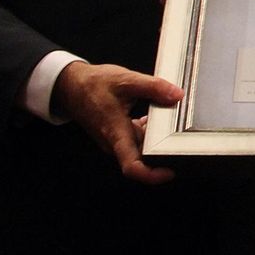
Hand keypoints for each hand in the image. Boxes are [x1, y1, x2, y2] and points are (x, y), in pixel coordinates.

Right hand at [52, 61, 181, 184]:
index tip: (169, 173)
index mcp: (115, 133)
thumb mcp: (126, 80)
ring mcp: (116, 139)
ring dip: (158, 137)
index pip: (131, 165)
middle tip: (183, 137)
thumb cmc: (93, 84)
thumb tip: (177, 95)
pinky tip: (157, 114)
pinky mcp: (118, 134)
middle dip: (163, 151)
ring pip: (142, 146)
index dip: (151, 175)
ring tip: (172, 119)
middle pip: (142, 158)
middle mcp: (115, 142)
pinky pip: (139, 137)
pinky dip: (151, 129)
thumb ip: (153, 87)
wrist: (71, 86)